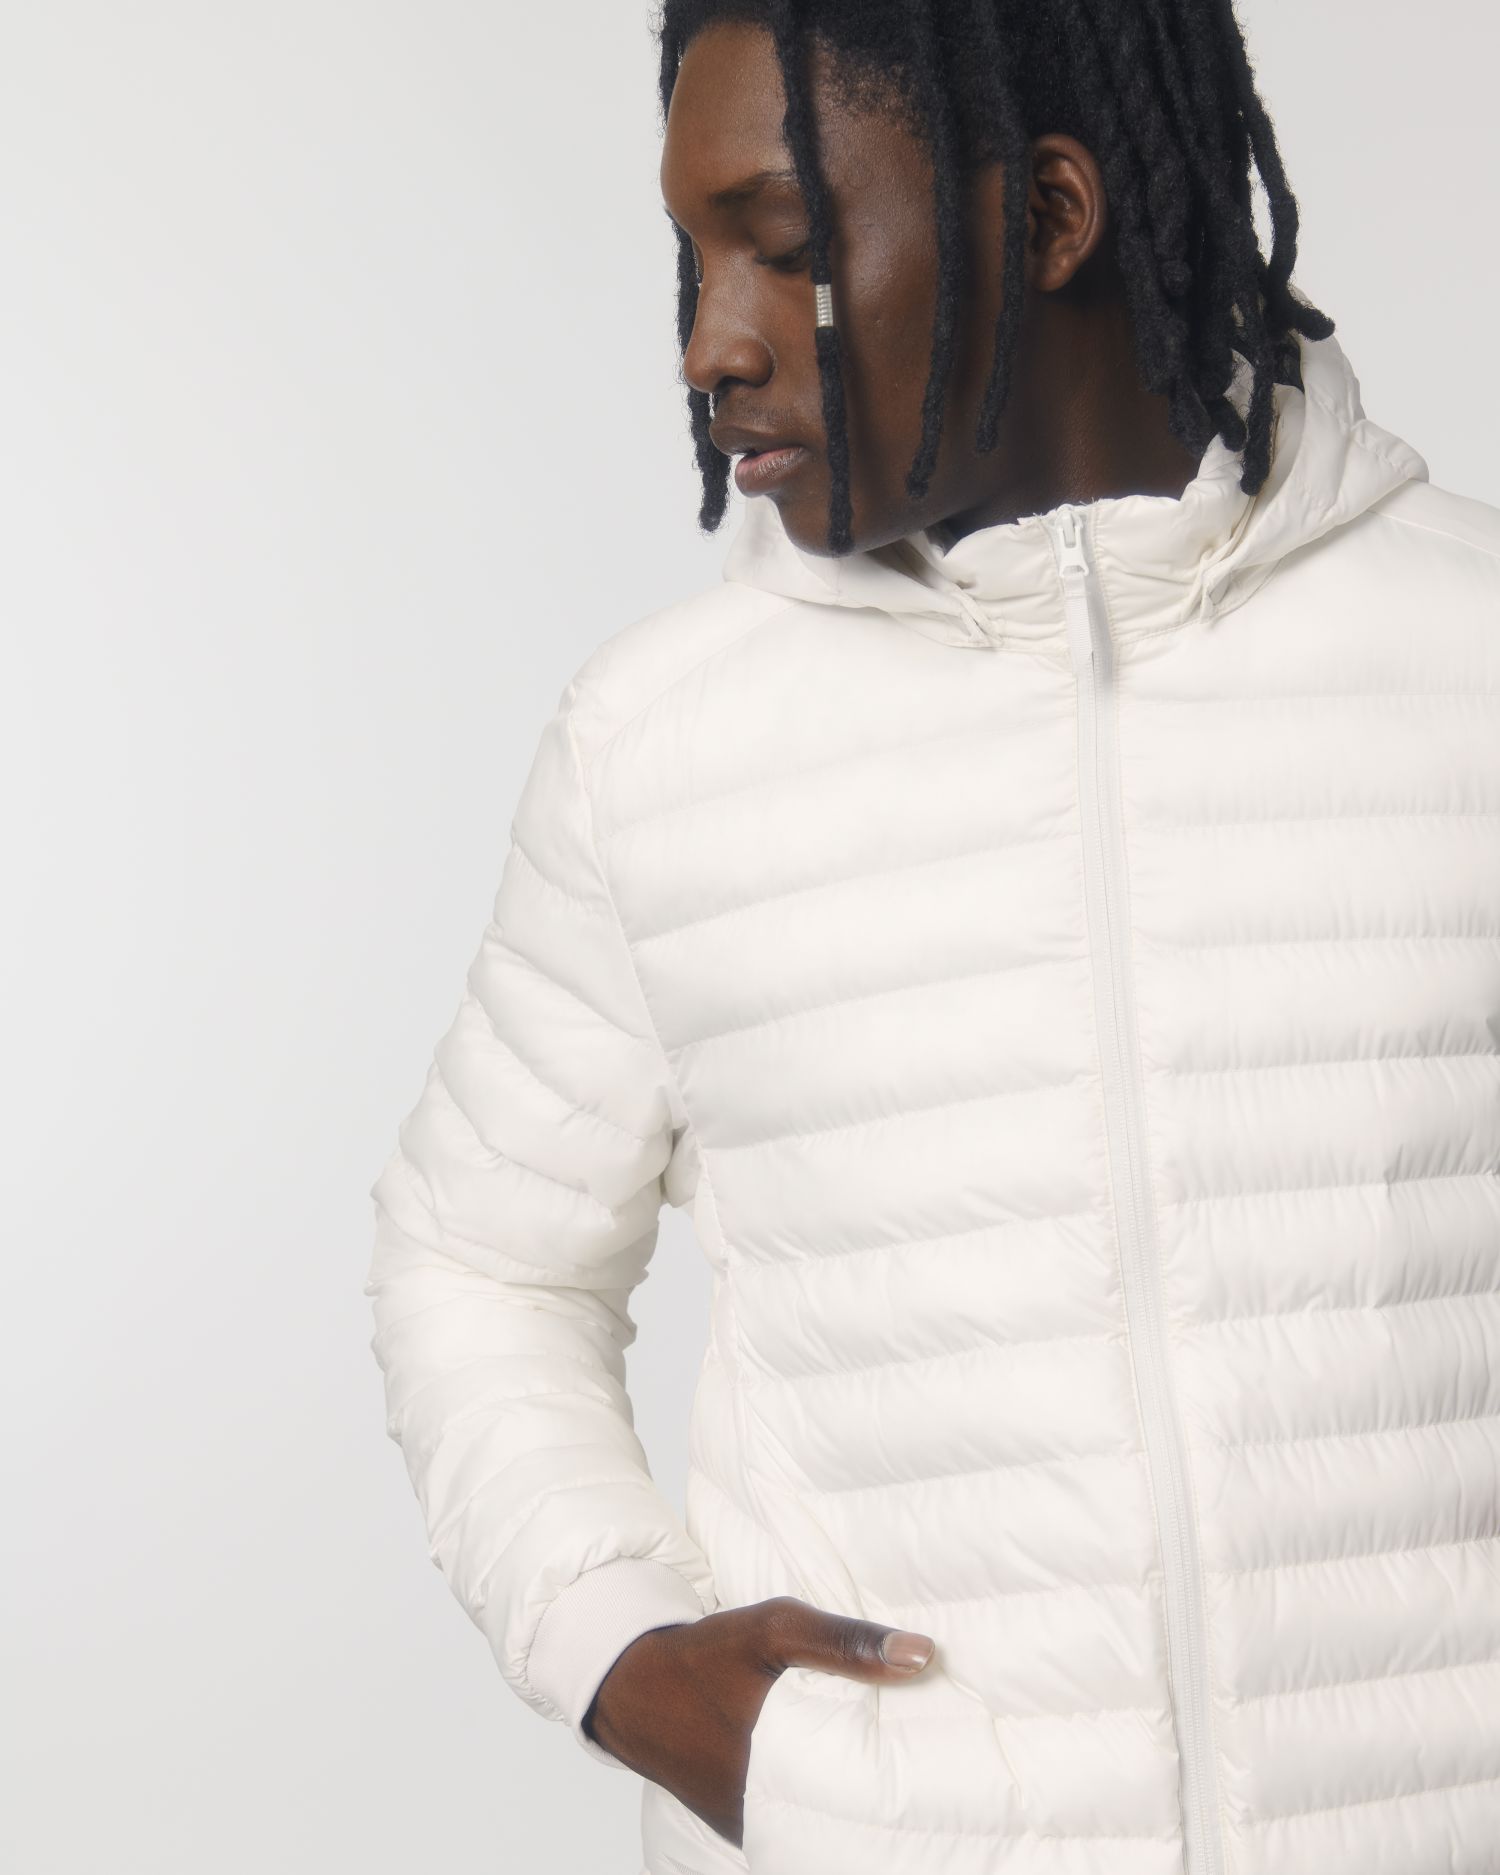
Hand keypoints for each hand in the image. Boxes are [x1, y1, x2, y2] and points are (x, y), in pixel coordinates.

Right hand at [581, 1594, 935, 1846]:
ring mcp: (748, 1822)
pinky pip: (789, 1811)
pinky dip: (814, 1787)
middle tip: (931, 1762)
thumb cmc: (703, 1655)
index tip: (947, 1766)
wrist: (629, 1682)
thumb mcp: (774, 1630)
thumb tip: (924, 1656)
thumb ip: (846, 1643)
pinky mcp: (738, 1816)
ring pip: (815, 1813)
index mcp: (777, 1779)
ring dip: (846, 1788)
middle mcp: (763, 1817)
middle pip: (843, 1813)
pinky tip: (840, 1758)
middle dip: (882, 1790)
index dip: (908, 1787)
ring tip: (896, 1758)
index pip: (863, 1802)